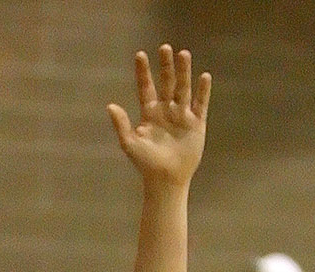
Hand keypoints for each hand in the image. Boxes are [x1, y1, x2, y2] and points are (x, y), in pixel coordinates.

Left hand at [108, 45, 210, 189]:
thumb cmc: (146, 165)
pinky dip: (203, 91)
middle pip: (166, 83)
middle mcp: (166, 110)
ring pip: (183, 88)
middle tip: (164, 48)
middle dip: (165, 66)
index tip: (140, 55)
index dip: (143, 72)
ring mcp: (182, 115)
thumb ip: (121, 124)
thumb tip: (110, 106)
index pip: (146, 87)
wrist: (166, 181)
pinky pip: (201, 104)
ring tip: (183, 54)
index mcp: (149, 113)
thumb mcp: (130, 144)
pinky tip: (204, 77)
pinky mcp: (197, 123)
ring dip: (183, 72)